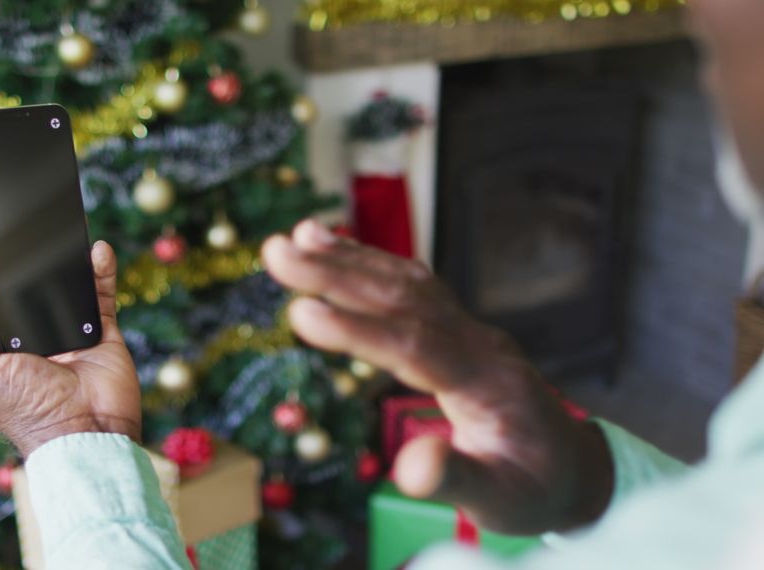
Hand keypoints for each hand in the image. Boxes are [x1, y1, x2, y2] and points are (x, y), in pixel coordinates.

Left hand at [0, 241, 140, 456]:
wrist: (85, 435)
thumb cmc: (24, 412)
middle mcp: (30, 337)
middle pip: (27, 287)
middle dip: (27, 259)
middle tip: (28, 228)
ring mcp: (67, 333)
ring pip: (64, 284)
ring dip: (63, 258)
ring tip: (60, 229)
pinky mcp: (101, 333)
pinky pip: (99, 294)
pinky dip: (99, 270)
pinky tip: (95, 249)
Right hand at [262, 220, 612, 534]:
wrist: (572, 464)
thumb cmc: (532, 488)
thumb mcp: (501, 502)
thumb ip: (457, 480)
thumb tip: (410, 466)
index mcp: (487, 384)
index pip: (415, 347)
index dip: (357, 330)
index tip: (300, 314)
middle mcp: (477, 343)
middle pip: (404, 299)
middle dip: (336, 273)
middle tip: (275, 252)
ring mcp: (468, 330)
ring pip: (405, 283)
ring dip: (347, 258)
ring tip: (291, 238)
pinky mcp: (455, 328)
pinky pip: (410, 287)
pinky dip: (368, 263)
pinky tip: (331, 247)